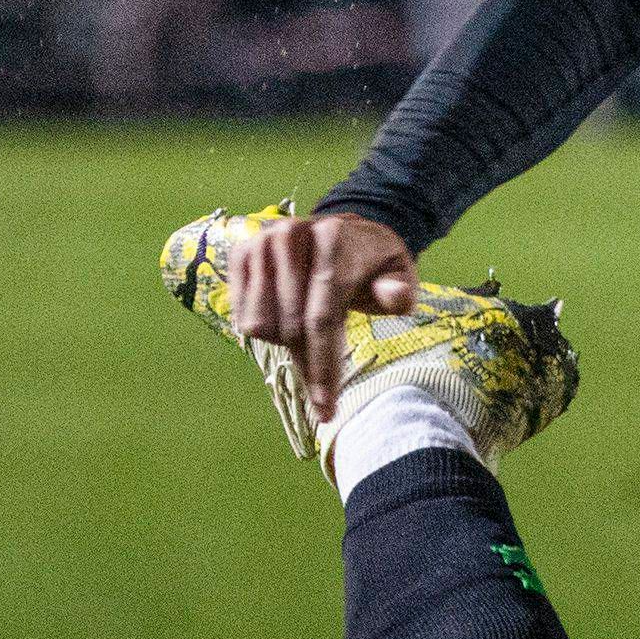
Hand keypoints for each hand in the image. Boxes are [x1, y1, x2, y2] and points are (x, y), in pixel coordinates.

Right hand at [234, 207, 418, 411]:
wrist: (340, 230)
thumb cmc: (372, 264)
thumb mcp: (398, 274)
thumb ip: (399, 291)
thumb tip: (395, 297)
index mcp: (334, 240)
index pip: (322, 317)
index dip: (322, 366)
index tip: (326, 408)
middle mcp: (291, 234)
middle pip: (290, 326)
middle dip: (308, 365)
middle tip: (323, 392)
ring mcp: (261, 241)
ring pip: (262, 325)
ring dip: (286, 341)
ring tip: (311, 327)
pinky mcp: (240, 253)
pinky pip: (243, 315)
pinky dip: (266, 328)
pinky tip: (288, 315)